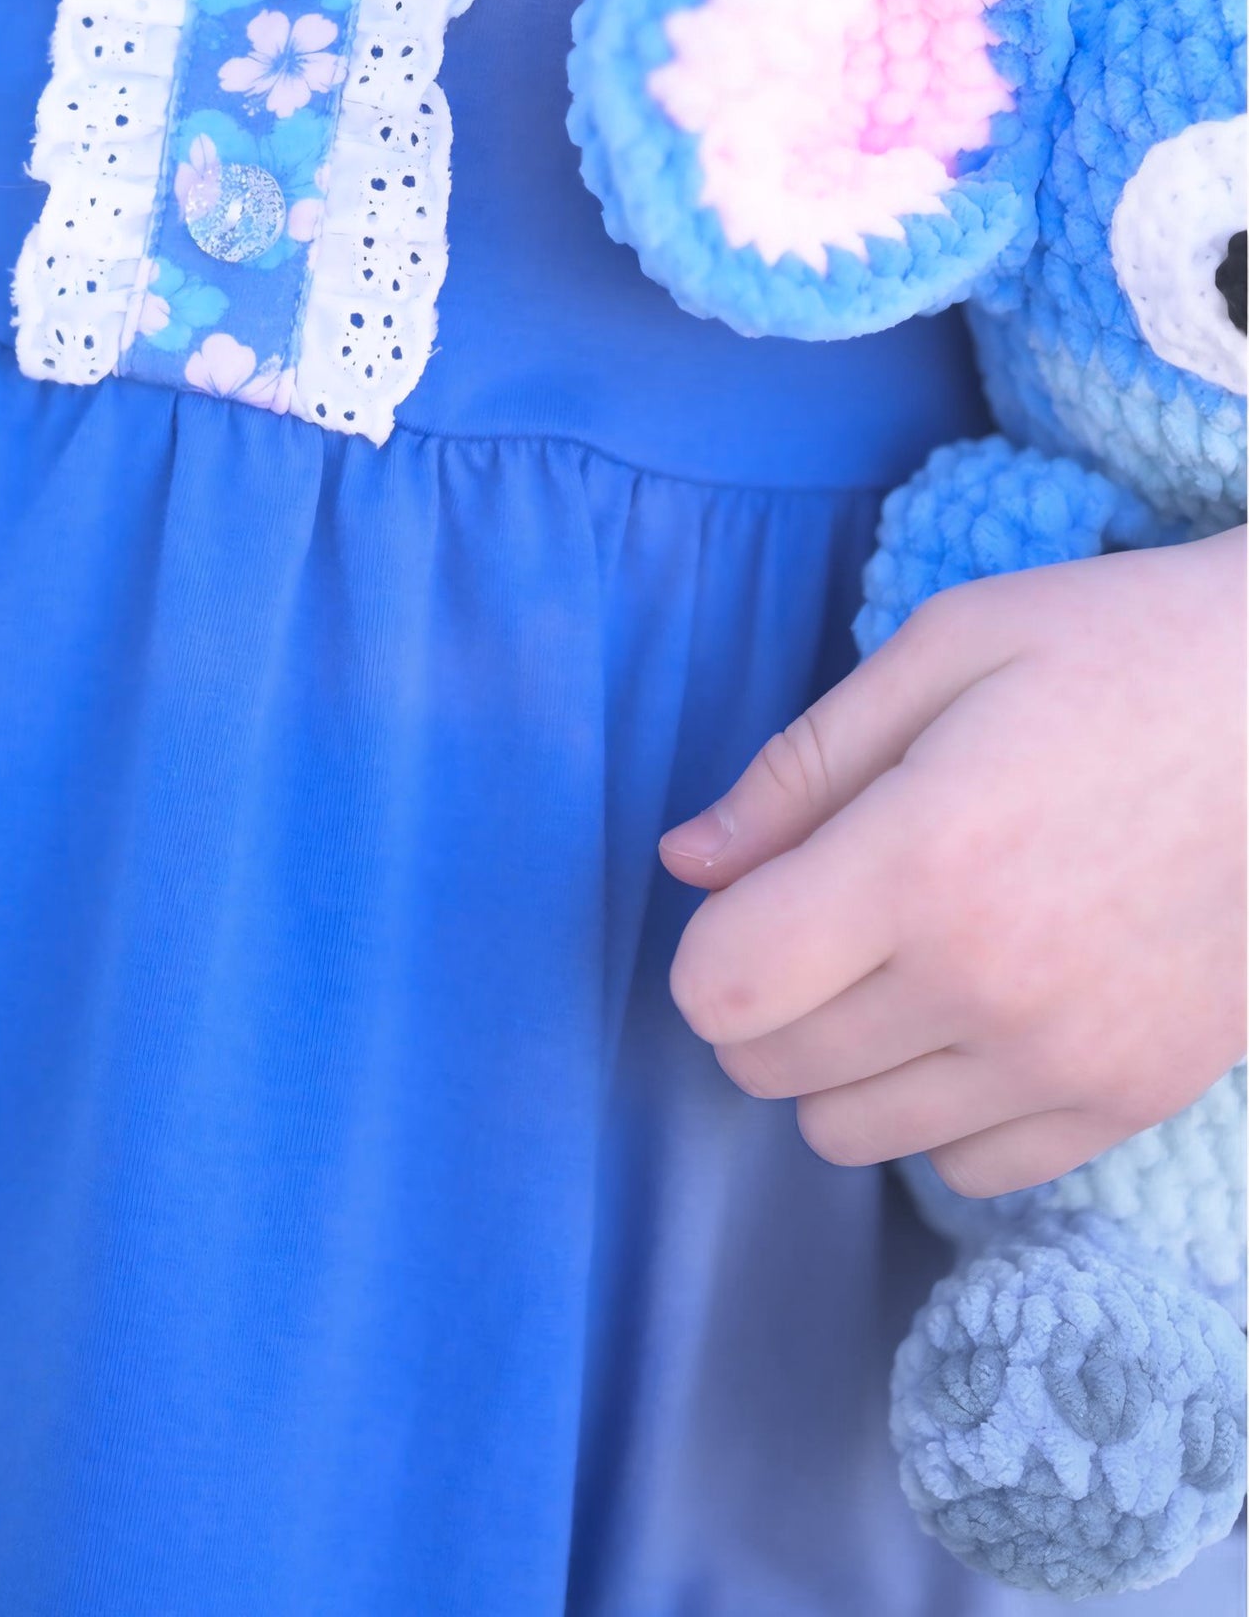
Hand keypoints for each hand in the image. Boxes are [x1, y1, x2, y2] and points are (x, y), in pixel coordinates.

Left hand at [658, 529, 1246, 1196]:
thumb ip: (800, 767)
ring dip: (841, 1058)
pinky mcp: (1131, 1101)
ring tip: (904, 957)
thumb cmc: (1124, 652)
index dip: (708, 940)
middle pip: (770, 1067)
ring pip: (850, 1133)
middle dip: (763, 992)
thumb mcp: (946, 650)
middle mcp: (986, 987)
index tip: (756, 888)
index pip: (722, 987)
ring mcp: (1065, 1062)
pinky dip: (940, 1107)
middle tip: (826, 909)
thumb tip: (686, 860)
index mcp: (922, 862)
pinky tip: (976, 1011)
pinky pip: (966, 1168)